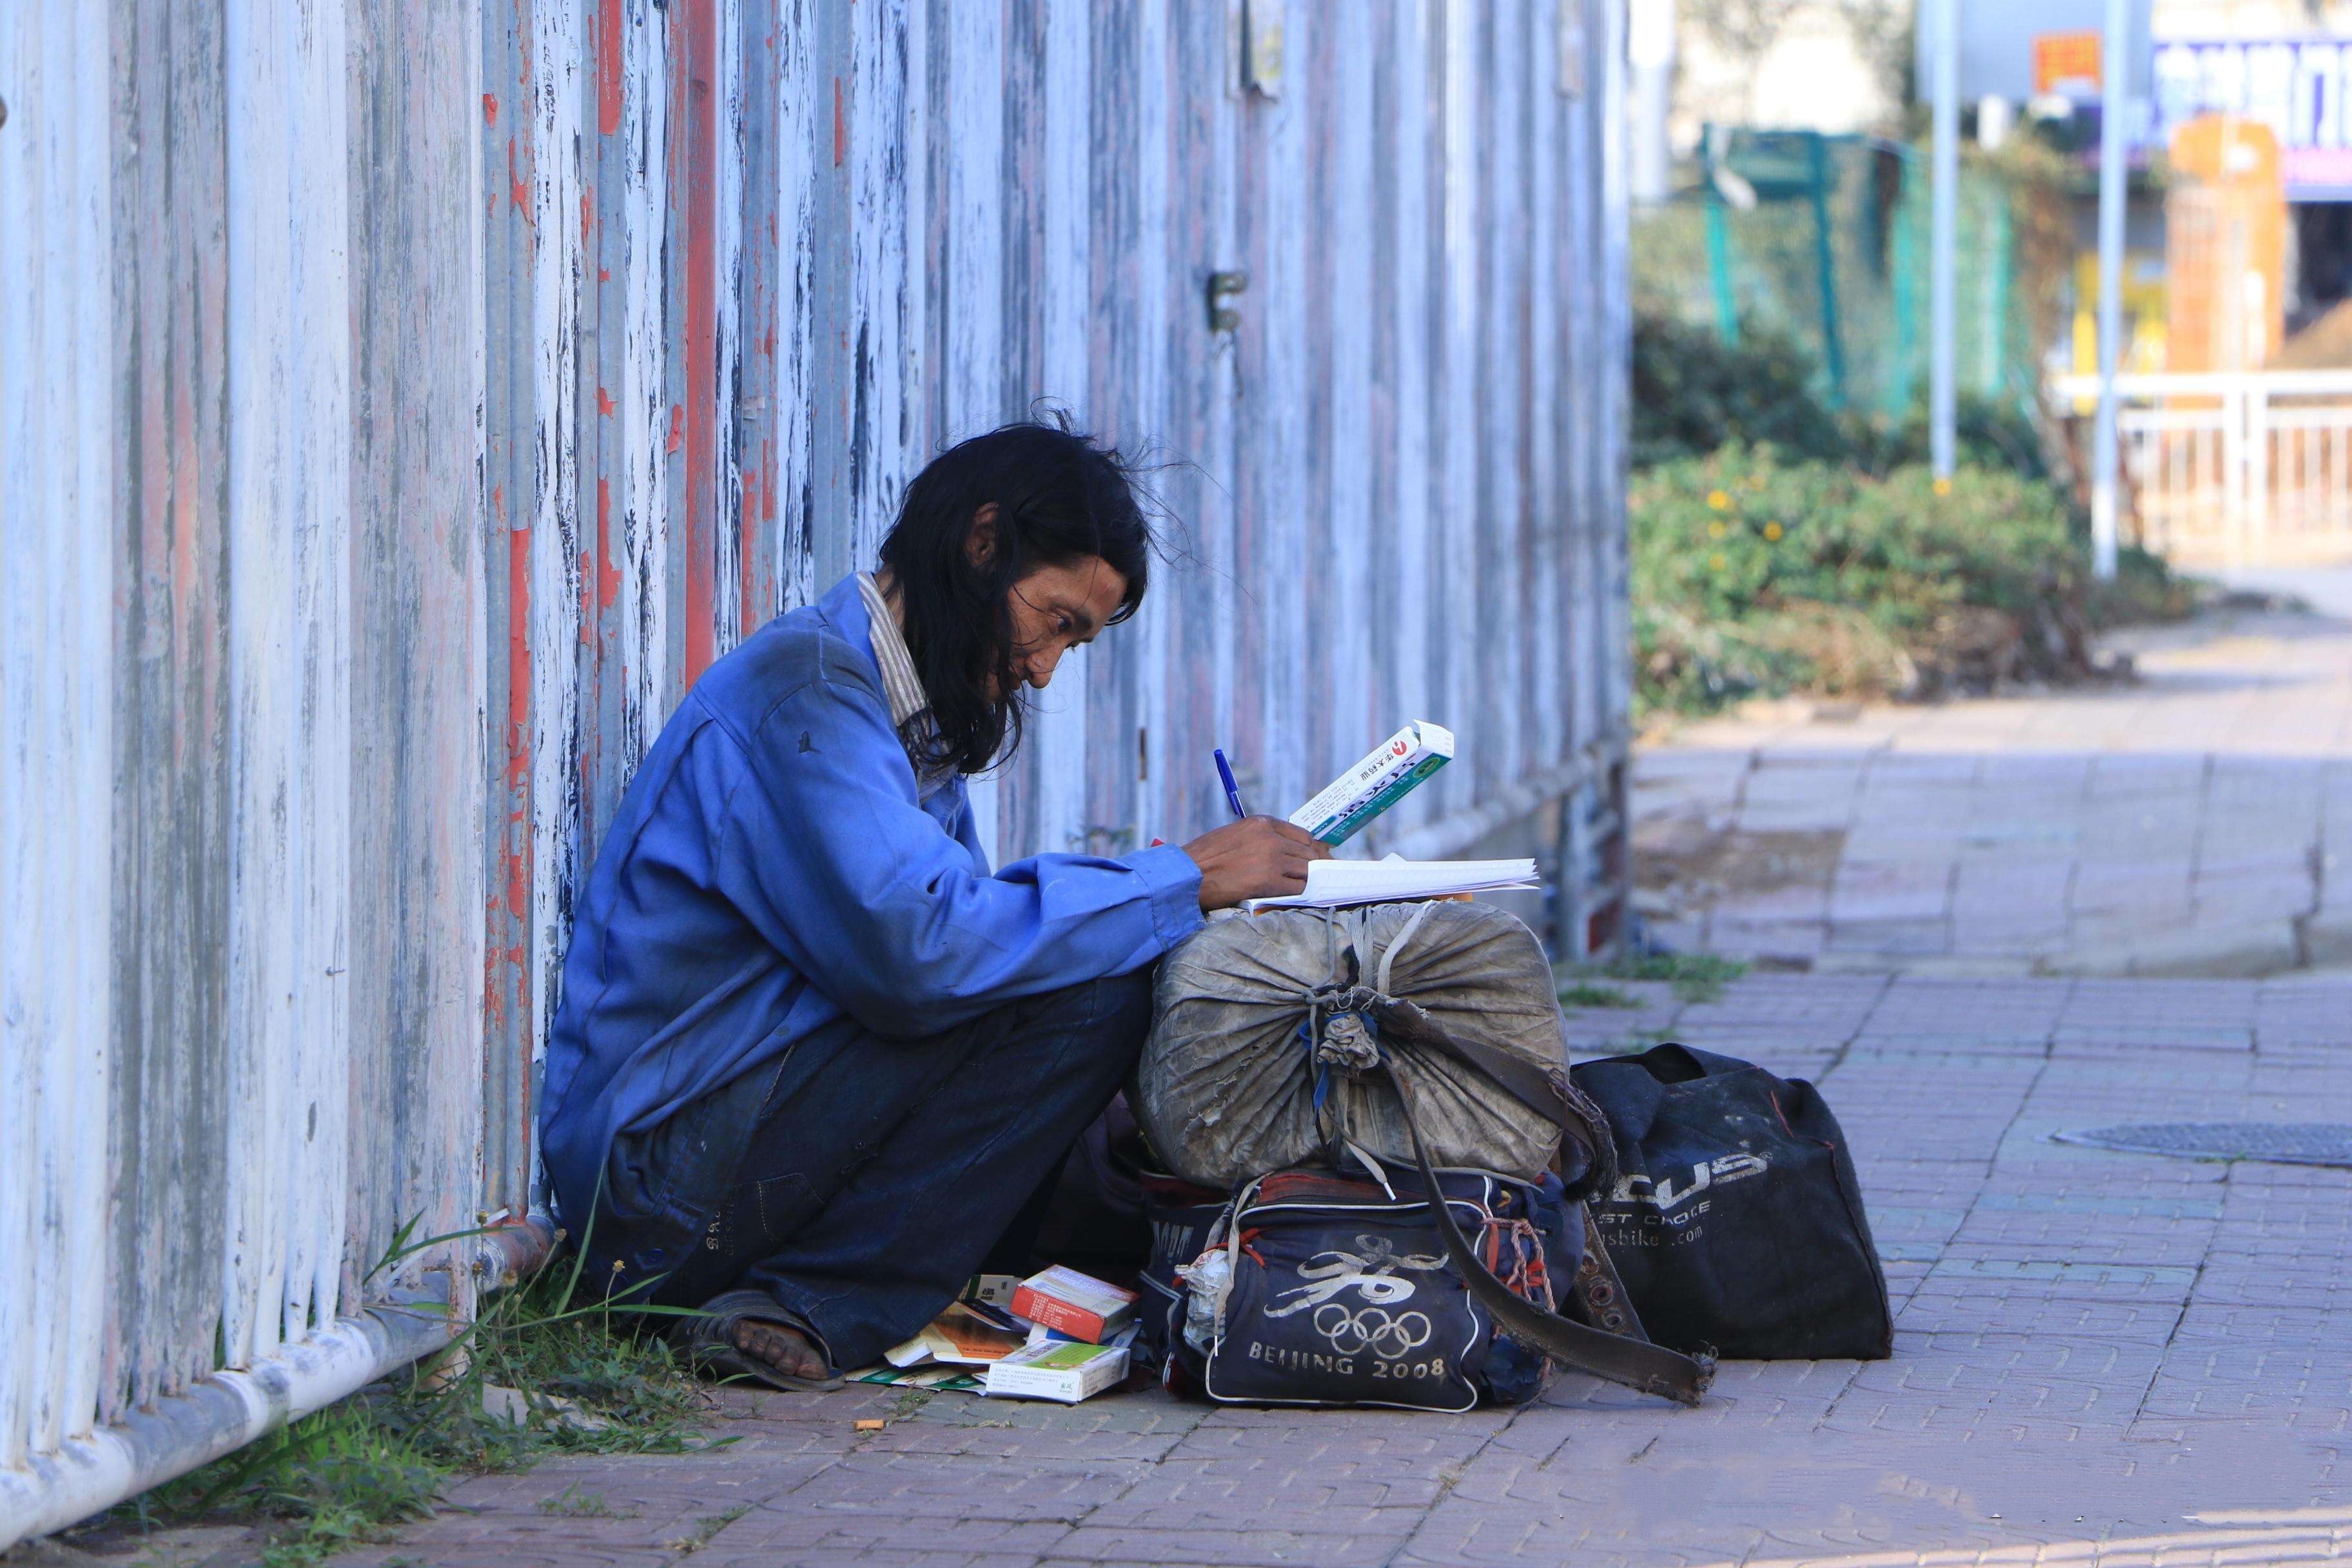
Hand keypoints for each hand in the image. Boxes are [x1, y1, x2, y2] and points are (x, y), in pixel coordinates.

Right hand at [1182, 816, 1330, 910]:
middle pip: (1308, 853)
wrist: (1187, 874)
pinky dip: (1297, 894)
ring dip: (1304, 881)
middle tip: (1311, 879)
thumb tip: (1282, 851)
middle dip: (1310, 867)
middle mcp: (1270, 838)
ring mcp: (1271, 859)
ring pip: (1306, 871)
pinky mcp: (1269, 881)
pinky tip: (1290, 897)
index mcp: (1261, 823)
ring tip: (1299, 889)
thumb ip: (1259, 839)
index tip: (1312, 860)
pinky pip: (1298, 888)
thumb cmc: (1204, 857)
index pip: (1302, 835)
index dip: (1310, 850)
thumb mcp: (1234, 835)